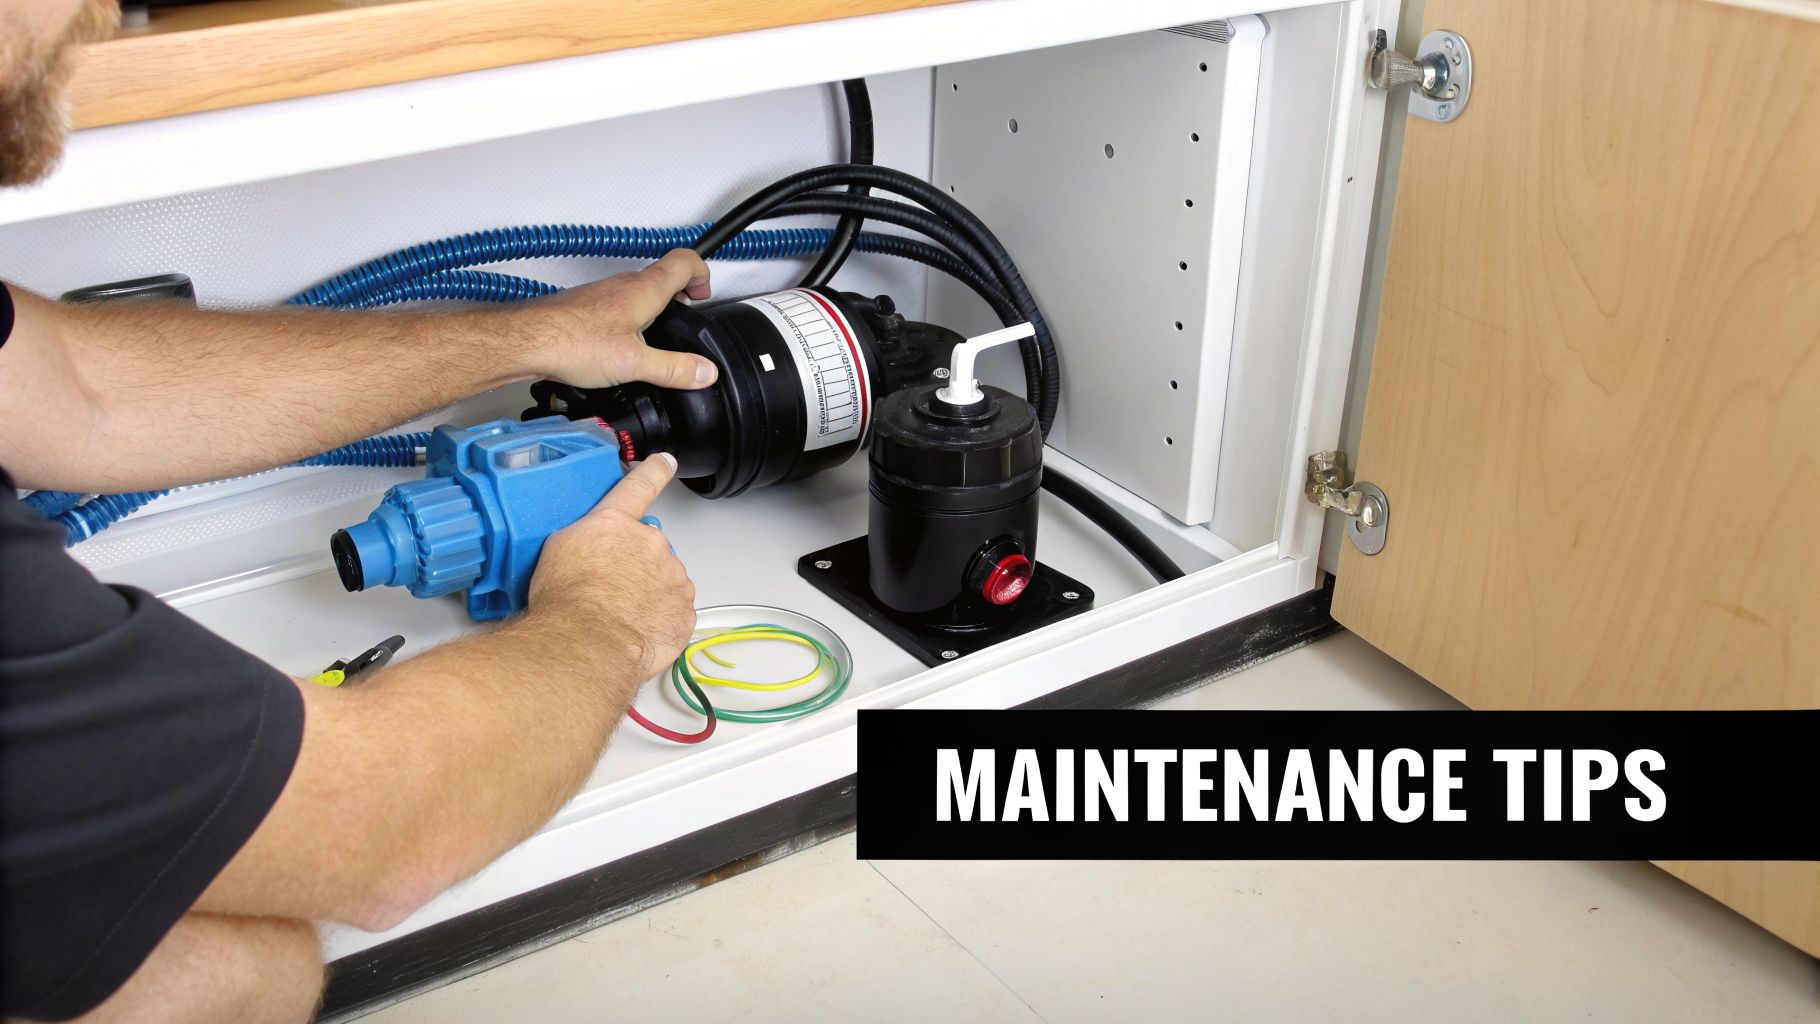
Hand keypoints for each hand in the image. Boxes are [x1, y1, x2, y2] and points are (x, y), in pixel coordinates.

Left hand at [526, 249, 717, 390]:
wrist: (527, 340)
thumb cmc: (574, 342)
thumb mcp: (635, 364)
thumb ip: (674, 369)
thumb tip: (705, 372)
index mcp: (644, 290)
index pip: (684, 262)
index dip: (702, 273)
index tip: (704, 296)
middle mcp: (624, 285)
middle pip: (662, 275)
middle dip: (680, 293)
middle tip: (685, 315)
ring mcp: (603, 293)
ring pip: (638, 289)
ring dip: (653, 305)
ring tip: (656, 334)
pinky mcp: (586, 306)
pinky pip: (617, 303)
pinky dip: (629, 317)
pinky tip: (622, 345)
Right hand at [527, 453, 695, 684]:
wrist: (587, 642)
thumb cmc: (566, 600)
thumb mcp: (558, 550)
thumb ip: (586, 536)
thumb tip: (592, 545)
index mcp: (617, 523)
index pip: (639, 485)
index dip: (653, 471)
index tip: (666, 462)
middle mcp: (651, 543)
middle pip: (649, 548)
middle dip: (635, 564)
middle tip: (610, 589)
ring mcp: (673, 577)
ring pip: (665, 580)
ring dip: (650, 593)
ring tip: (621, 616)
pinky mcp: (684, 611)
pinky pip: (675, 612)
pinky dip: (660, 620)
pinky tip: (637, 630)